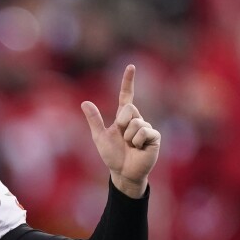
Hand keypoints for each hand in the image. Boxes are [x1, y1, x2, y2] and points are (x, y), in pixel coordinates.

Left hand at [81, 64, 160, 197]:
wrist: (123, 173)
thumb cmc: (112, 156)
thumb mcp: (100, 137)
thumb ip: (94, 120)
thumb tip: (84, 102)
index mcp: (123, 118)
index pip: (126, 96)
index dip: (128, 81)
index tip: (130, 66)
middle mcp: (137, 120)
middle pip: (129, 109)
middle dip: (122, 123)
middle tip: (123, 138)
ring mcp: (147, 128)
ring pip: (135, 123)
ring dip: (129, 137)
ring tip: (131, 146)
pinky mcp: (154, 137)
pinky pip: (144, 132)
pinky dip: (137, 141)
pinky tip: (139, 149)